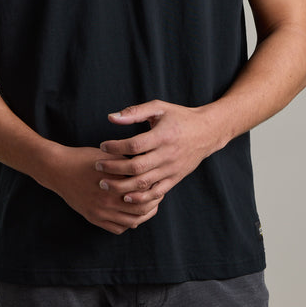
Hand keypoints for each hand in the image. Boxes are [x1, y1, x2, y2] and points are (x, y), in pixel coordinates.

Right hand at [51, 145, 160, 234]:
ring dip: (142, 215)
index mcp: (114, 183)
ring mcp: (101, 212)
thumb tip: (146, 168)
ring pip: (131, 222)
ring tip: (147, 207)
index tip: (158, 182)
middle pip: (141, 209)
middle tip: (157, 196)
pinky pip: (117, 228)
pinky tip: (130, 214)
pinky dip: (128, 224)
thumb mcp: (108, 157)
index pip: (143, 191)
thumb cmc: (84, 159)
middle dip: (153, 203)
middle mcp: (108, 200)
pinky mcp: (94, 218)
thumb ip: (127, 164)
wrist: (59, 169)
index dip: (154, 187)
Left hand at [96, 100, 224, 207]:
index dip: (115, 147)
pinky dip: (141, 198)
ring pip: (144, 183)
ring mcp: (172, 169)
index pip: (134, 145)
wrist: (208, 131)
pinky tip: (126, 197)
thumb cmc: (180, 117)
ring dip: (122, 186)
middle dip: (113, 169)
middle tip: (97, 167)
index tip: (102, 146)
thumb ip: (135, 112)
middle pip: (136, 167)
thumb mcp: (159, 108)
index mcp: (162, 136)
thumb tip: (111, 118)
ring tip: (104, 184)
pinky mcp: (175, 178)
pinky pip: (157, 193)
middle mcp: (167, 154)